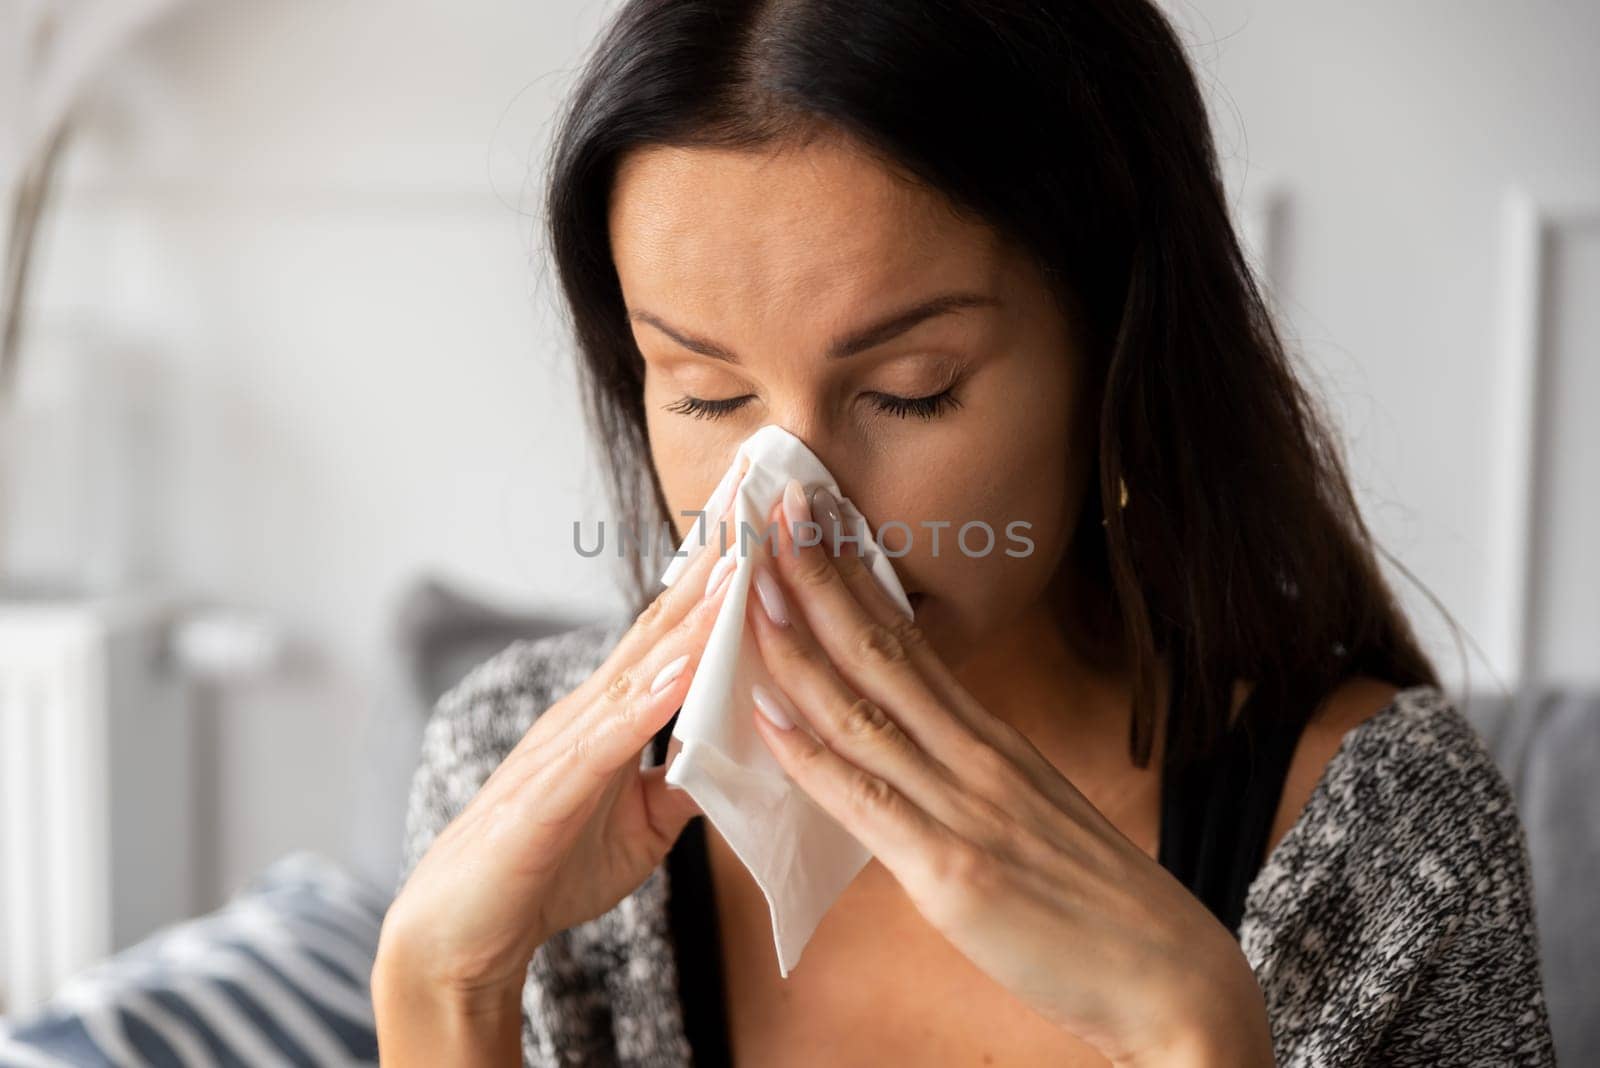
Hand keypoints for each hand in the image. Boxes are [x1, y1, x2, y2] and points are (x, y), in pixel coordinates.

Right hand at [376, 468, 746, 1004]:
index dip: (721, 579)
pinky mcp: (554, 790)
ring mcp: (569, 743)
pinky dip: (652, 699)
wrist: (462, 931)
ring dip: (694, 617)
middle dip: (712, 563)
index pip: (675, 632)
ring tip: (741, 565)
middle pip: (661, 624)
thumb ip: (684, 778)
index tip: (764, 525)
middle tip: (755, 498)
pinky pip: (611, 738)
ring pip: (643, 667)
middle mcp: (592, 712)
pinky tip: (689, 666)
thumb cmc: (546, 869)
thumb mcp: (642, 823)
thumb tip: (739, 750)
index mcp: (614, 716)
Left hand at [741, 480, 1274, 1066]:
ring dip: (800, 645)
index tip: (815, 526)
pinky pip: (866, 801)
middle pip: (883, 651)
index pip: (911, 642)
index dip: (857, 580)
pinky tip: (765, 714)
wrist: (1171, 974)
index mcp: (994, 740)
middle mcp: (978, 756)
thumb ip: (969, 774)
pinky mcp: (952, 869)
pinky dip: (809, 754)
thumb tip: (911, 748)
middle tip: (775, 511)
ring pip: (865, 709)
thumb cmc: (1096, 901)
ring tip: (751, 586)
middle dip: (821, 578)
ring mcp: (965, 807)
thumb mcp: (1032, 810)